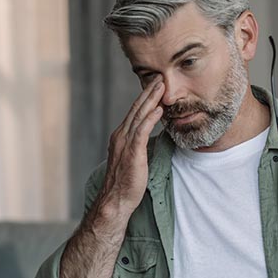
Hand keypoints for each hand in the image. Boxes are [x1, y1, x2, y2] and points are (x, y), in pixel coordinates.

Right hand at [97, 80, 163, 219]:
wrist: (116, 200)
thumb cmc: (125, 183)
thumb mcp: (133, 159)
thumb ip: (138, 145)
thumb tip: (149, 138)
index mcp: (121, 136)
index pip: (135, 112)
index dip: (145, 98)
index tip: (156, 85)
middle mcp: (121, 136)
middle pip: (137, 109)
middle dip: (148, 92)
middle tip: (160, 77)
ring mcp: (125, 143)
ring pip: (139, 116)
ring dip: (151, 100)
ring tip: (161, 86)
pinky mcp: (132, 152)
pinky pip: (141, 131)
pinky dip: (150, 119)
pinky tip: (159, 109)